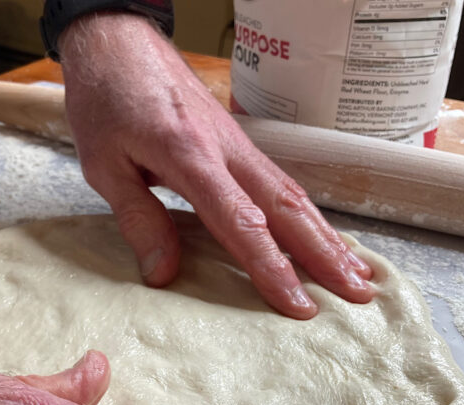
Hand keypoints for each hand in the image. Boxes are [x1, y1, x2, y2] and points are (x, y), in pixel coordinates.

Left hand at [58, 13, 373, 319]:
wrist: (117, 42)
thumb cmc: (106, 99)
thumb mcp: (104, 166)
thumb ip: (139, 220)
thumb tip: (164, 274)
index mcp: (190, 155)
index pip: (241, 221)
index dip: (271, 267)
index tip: (296, 303)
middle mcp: (226, 149)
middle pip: (287, 207)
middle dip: (324, 255)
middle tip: (357, 294)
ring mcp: (238, 144)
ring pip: (293, 194)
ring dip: (327, 236)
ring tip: (358, 274)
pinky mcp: (238, 143)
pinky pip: (280, 183)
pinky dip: (307, 215)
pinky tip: (321, 236)